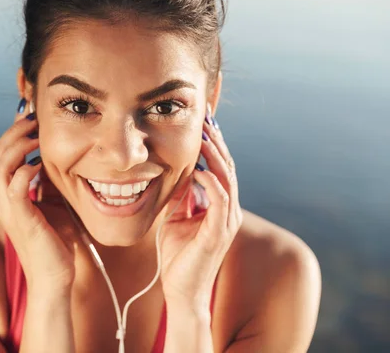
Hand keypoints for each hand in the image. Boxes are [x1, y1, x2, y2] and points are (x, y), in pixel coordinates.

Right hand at [0, 99, 74, 292]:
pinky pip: (15, 186)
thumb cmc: (55, 240)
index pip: (1, 154)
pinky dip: (25, 170)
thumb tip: (55, 154)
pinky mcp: (21, 219)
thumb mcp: (52, 201)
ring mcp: (8, 209)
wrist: (54, 277)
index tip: (31, 116)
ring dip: (19, 145)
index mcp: (8, 194)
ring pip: (0, 164)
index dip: (13, 132)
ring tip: (38, 135)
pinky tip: (41, 163)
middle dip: (14, 131)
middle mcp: (2, 198)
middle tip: (35, 118)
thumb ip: (48, 180)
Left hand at [159, 108, 242, 309]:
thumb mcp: (177, 217)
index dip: (213, 143)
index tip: (203, 121)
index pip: (220, 166)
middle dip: (217, 141)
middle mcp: (229, 210)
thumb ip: (183, 195)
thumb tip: (179, 171)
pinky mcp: (219, 233)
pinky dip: (212, 183)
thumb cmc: (178, 256)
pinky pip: (221, 202)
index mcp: (220, 205)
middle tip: (207, 117)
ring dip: (216, 156)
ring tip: (204, 136)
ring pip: (228, 179)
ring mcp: (227, 221)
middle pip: (228, 167)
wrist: (181, 290)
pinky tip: (200, 170)